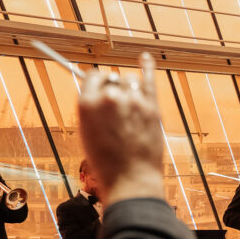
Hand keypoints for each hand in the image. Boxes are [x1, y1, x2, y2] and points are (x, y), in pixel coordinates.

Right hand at [78, 53, 163, 203]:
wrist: (130, 180)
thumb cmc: (106, 163)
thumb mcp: (87, 134)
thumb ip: (92, 110)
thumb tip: (99, 93)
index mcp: (87, 103)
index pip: (93, 76)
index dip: (98, 83)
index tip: (103, 88)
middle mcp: (109, 97)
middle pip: (113, 78)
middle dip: (114, 89)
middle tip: (118, 110)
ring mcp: (133, 100)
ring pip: (131, 81)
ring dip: (130, 89)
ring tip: (131, 111)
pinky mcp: (152, 107)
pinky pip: (149, 78)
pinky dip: (147, 65)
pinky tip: (146, 57)